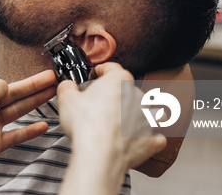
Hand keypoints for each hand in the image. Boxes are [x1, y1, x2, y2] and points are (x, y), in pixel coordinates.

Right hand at [57, 63, 165, 193]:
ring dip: (137, 114)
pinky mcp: (150, 139)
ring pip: (147, 110)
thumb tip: (68, 86)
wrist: (99, 155)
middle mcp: (137, 96)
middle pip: (128, 89)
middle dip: (116, 95)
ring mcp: (147, 118)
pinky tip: (139, 138)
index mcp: (119, 81)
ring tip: (121, 121)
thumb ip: (67, 87)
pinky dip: (148, 137)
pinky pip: (155, 136)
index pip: (111, 68)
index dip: (101, 71)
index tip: (95, 76)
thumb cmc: (87, 126)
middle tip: (99, 105)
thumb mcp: (66, 99)